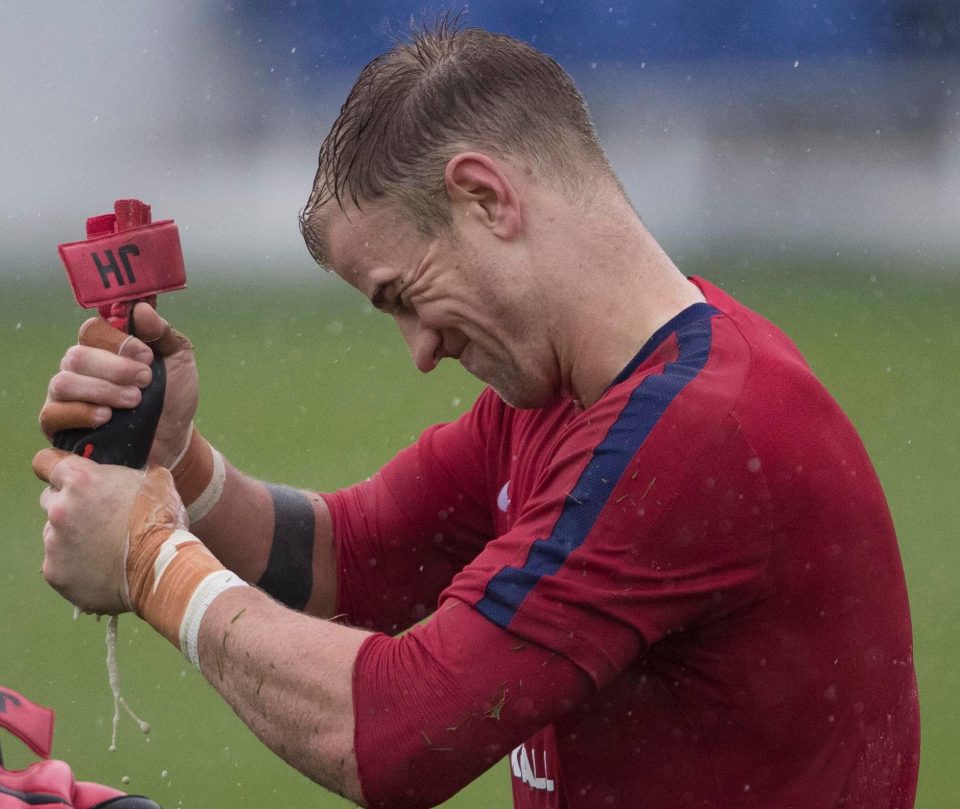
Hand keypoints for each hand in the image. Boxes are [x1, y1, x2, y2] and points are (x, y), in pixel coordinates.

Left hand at [32, 448, 187, 614]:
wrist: (160, 569)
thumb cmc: (160, 524)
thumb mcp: (157, 481)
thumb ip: (133, 472)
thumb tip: (135, 470)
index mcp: (81, 480)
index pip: (45, 462)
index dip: (53, 467)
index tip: (61, 476)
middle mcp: (60, 508)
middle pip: (50, 499)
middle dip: (69, 505)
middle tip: (98, 517)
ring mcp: (54, 542)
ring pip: (55, 534)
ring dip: (73, 537)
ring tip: (104, 548)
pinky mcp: (55, 572)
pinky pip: (59, 563)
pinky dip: (75, 565)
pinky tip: (100, 567)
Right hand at [39, 303, 198, 467]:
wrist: (174, 438)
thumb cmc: (172, 395)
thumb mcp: (178, 360)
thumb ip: (161, 334)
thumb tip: (141, 308)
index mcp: (103, 347)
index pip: (92, 330)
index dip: (118, 341)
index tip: (148, 357)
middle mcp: (79, 367)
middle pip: (77, 356)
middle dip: (115, 369)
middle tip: (146, 382)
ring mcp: (65, 395)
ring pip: (64, 383)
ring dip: (102, 391)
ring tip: (134, 401)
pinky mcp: (59, 424)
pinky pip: (53, 414)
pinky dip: (81, 413)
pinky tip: (106, 417)